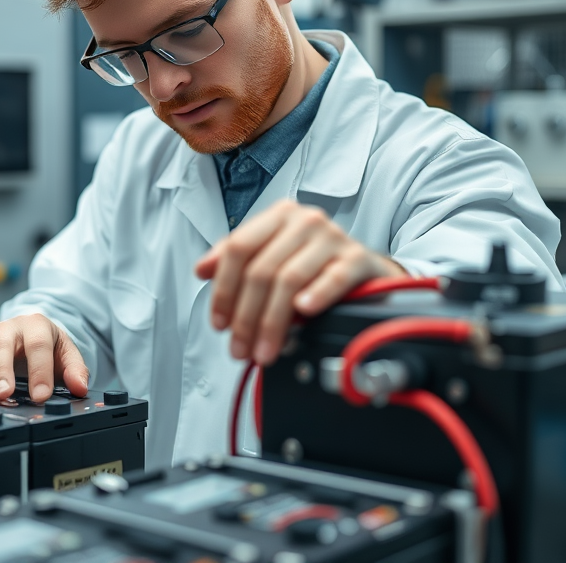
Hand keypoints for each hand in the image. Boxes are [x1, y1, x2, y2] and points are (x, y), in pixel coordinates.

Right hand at [0, 314, 88, 402]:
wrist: (32, 334)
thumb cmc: (48, 346)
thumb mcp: (66, 354)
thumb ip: (75, 370)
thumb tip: (79, 387)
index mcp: (37, 325)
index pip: (38, 345)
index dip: (40, 371)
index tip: (41, 395)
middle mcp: (11, 327)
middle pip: (4, 344)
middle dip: (4, 371)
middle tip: (6, 394)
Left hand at [195, 199, 403, 366]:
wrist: (363, 269)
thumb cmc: (311, 263)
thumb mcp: (270, 255)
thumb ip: (233, 260)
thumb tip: (202, 270)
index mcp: (277, 215)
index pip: (238, 249)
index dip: (224, 289)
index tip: (219, 323)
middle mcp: (304, 221)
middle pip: (261, 270)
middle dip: (246, 317)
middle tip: (240, 348)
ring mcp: (333, 237)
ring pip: (290, 280)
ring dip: (272, 322)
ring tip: (264, 351)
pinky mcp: (358, 258)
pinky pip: (334, 277)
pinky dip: (316, 295)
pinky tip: (303, 313)